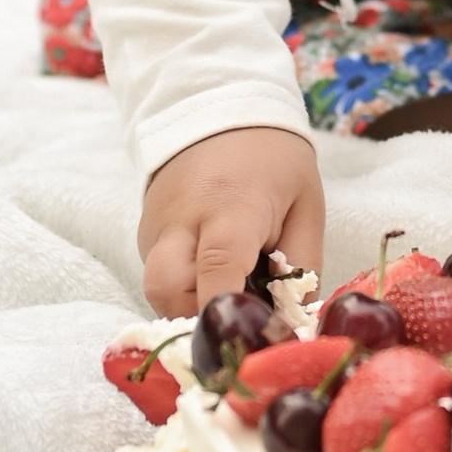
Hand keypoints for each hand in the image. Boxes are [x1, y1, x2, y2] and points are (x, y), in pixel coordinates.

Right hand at [138, 125, 324, 319]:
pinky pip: (157, 277)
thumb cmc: (273, 159)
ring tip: (228, 301)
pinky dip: (182, 292)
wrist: (217, 106)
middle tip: (236, 325)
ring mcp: (154, 227)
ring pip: (156, 291)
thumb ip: (302, 268)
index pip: (218, 268)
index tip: (249, 346)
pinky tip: (211, 282)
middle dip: (198, 321)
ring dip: (189, 309)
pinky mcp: (144, 233)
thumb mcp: (307, 205)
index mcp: (231, 206)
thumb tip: (292, 327)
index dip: (226, 313)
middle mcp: (181, 220)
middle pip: (167, 291)